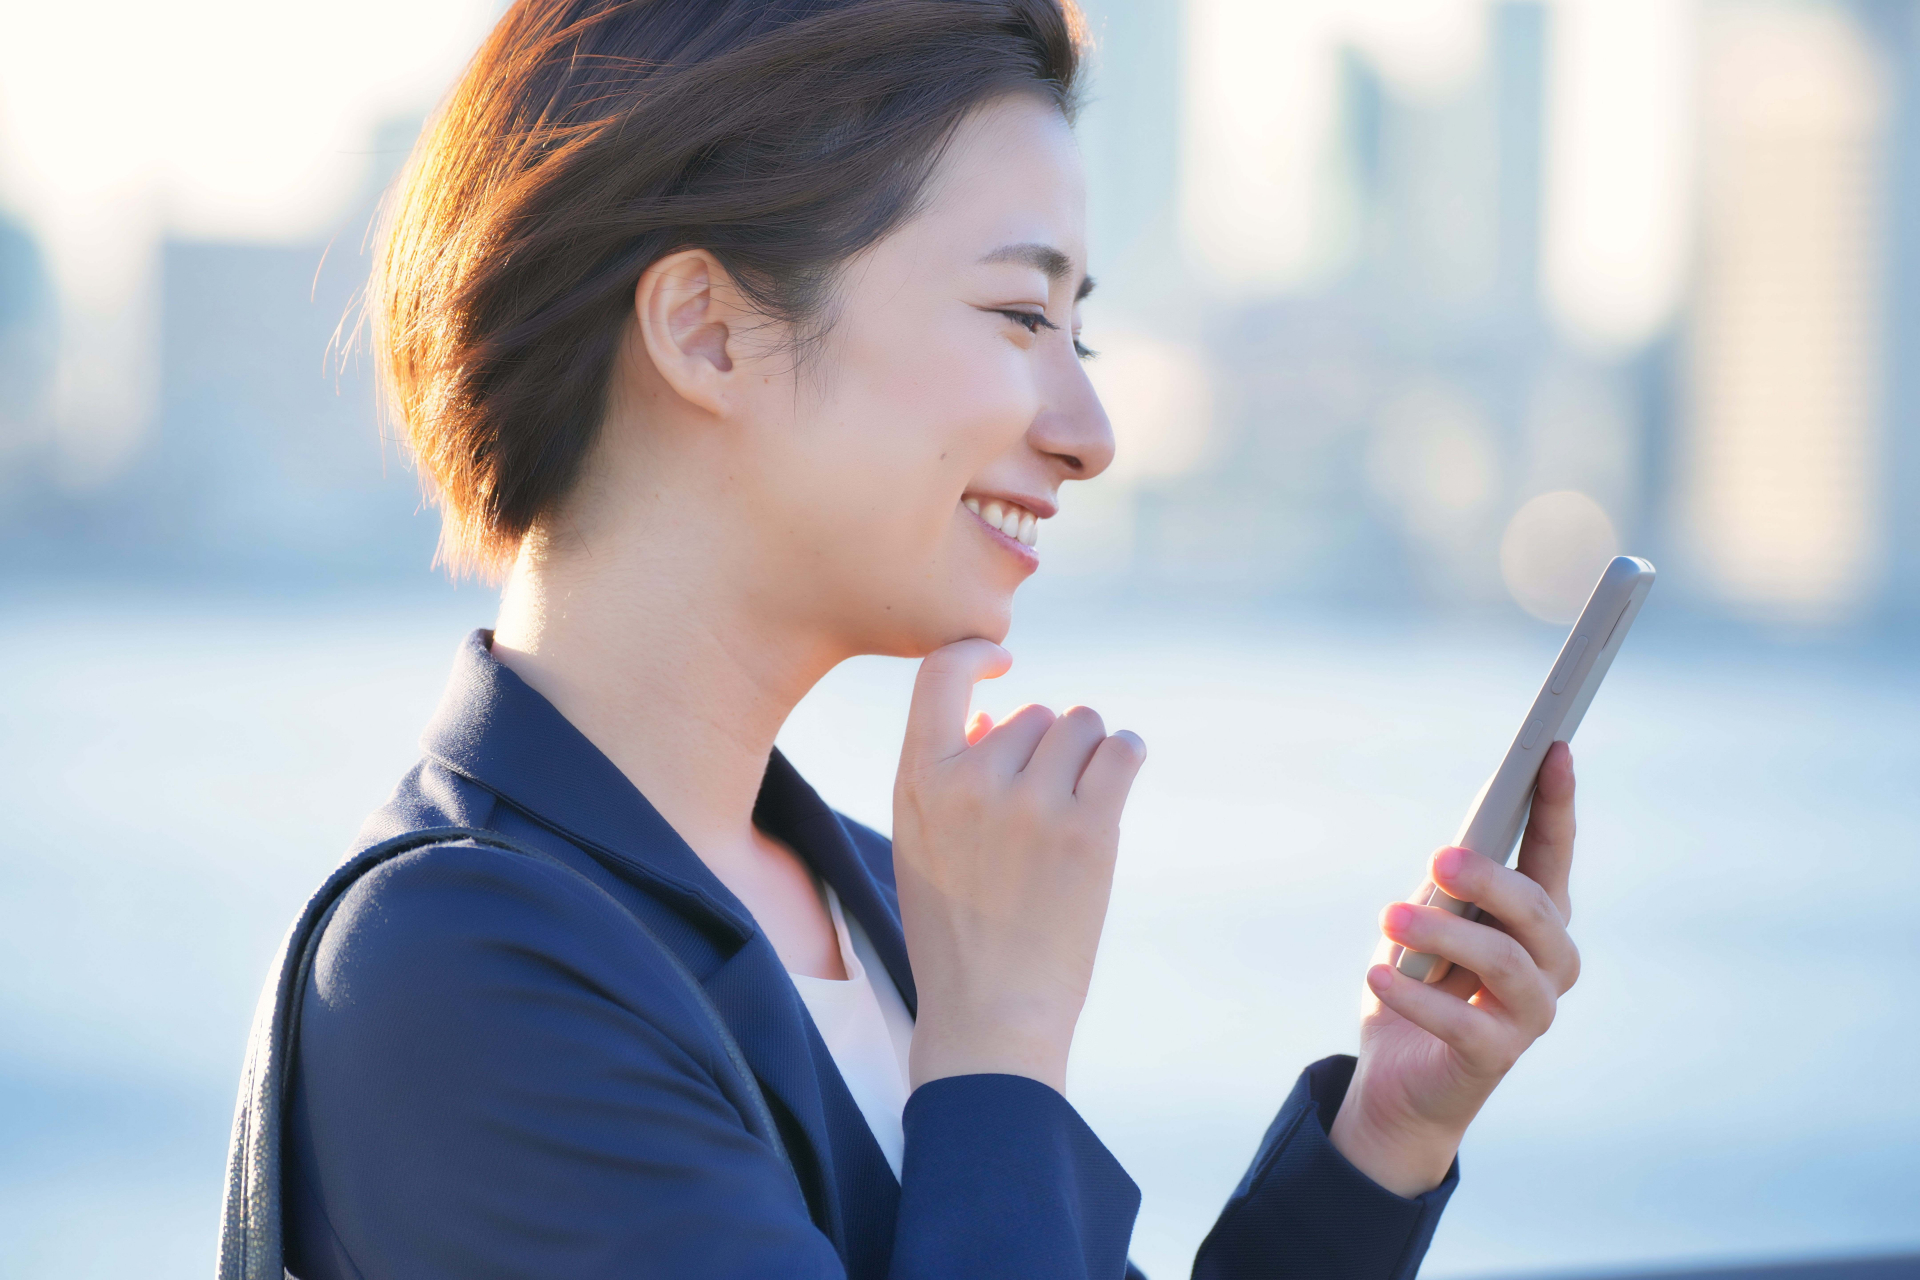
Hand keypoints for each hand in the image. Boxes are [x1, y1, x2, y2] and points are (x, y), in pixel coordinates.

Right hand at [892, 639, 1145, 1092]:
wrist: (990, 1014)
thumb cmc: (955, 930)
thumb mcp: (920, 843)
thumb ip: (945, 774)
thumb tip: (992, 713)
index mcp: (917, 780)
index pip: (941, 671)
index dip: (977, 655)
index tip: (1003, 666)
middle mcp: (971, 780)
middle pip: (1035, 714)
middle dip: (1046, 746)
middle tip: (1044, 802)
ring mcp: (1032, 804)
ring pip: (1081, 725)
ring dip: (1089, 750)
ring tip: (1081, 795)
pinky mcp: (1087, 831)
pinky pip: (1122, 751)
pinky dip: (1125, 755)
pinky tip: (1118, 773)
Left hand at [1329, 741, 1580, 1195]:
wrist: (1397, 1081)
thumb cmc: (1418, 983)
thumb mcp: (1426, 921)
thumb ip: (1447, 889)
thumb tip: (1456, 853)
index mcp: (1536, 917)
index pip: (1554, 851)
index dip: (1556, 801)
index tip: (1552, 748)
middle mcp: (1550, 961)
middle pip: (1537, 906)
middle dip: (1490, 877)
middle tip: (1438, 857)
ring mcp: (1531, 1012)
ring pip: (1505, 961)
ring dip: (1444, 933)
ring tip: (1390, 917)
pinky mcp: (1496, 1056)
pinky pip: (1461, 1022)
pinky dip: (1415, 996)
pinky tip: (1378, 974)